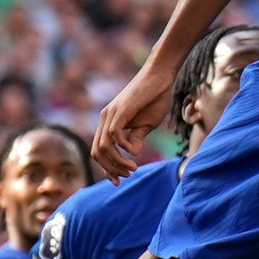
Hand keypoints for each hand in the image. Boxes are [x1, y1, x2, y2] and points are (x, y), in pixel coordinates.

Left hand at [92, 56, 178, 177]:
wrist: (161, 77)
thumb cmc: (155, 98)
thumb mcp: (145, 125)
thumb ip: (136, 138)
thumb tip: (131, 153)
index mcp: (109, 123)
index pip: (99, 151)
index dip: (106, 169)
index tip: (119, 181)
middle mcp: (105, 119)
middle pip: (96, 153)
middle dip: (110, 169)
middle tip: (127, 175)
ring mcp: (110, 114)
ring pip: (103, 147)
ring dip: (117, 162)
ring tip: (132, 167)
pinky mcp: (120, 110)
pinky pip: (114, 135)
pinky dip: (122, 148)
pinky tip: (135, 152)